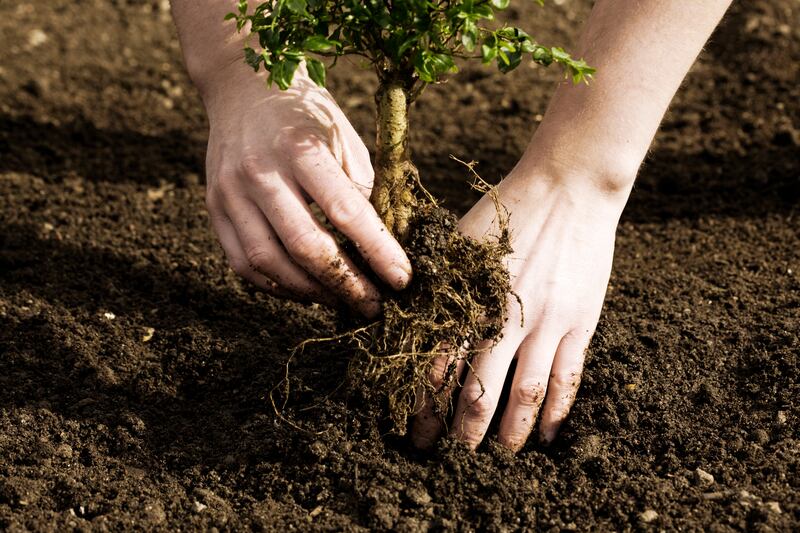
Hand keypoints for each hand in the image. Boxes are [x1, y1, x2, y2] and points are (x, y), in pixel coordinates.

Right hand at [200, 64, 411, 316]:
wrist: (242, 88)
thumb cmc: (306, 116)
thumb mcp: (345, 139)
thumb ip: (360, 190)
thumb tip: (381, 248)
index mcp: (301, 147)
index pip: (346, 211)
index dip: (378, 251)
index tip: (402, 280)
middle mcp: (260, 172)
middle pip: (305, 245)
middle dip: (346, 284)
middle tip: (374, 305)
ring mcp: (230, 192)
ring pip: (270, 263)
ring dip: (311, 292)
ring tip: (342, 301)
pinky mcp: (214, 209)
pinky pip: (244, 264)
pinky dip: (277, 286)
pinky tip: (306, 290)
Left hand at [412, 168, 627, 450]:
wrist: (569, 188)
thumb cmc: (506, 211)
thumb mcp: (459, 241)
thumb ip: (436, 282)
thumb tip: (404, 316)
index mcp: (468, 299)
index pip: (438, 366)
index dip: (424, 404)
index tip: (415, 429)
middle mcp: (504, 318)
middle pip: (479, 389)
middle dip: (461, 430)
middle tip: (450, 457)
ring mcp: (547, 323)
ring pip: (526, 393)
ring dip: (510, 430)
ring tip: (499, 456)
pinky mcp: (580, 322)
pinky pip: (569, 377)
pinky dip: (558, 410)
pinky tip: (550, 434)